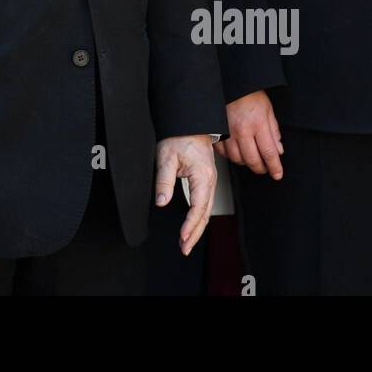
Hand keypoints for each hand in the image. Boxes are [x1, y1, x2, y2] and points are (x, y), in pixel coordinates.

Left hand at [155, 134, 215, 256]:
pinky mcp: (206, 180)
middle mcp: (210, 181)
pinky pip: (204, 203)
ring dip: (197, 228)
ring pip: (206, 210)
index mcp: (203, 176)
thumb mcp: (166, 157)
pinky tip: (191, 226)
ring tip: (186, 242)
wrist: (190, 123)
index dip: (190, 225)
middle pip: (205, 213)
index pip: (198, 207)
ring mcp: (210, 181)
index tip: (183, 238)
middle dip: (195, 233)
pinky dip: (198, 217)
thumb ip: (164, 180)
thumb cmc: (179, 136)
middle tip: (184, 248)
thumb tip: (161, 201)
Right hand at [218, 89, 282, 178]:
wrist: (230, 84)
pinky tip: (236, 151)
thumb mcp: (268, 110)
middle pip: (252, 160)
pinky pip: (223, 152)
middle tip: (265, 168)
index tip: (277, 174)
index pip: (269, 153)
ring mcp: (227, 132)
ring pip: (237, 159)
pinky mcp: (216, 132)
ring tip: (251, 158)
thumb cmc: (249, 94)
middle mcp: (242, 130)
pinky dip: (230, 156)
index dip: (275, 167)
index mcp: (258, 124)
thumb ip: (274, 131)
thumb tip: (278, 150)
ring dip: (246, 163)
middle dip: (261, 168)